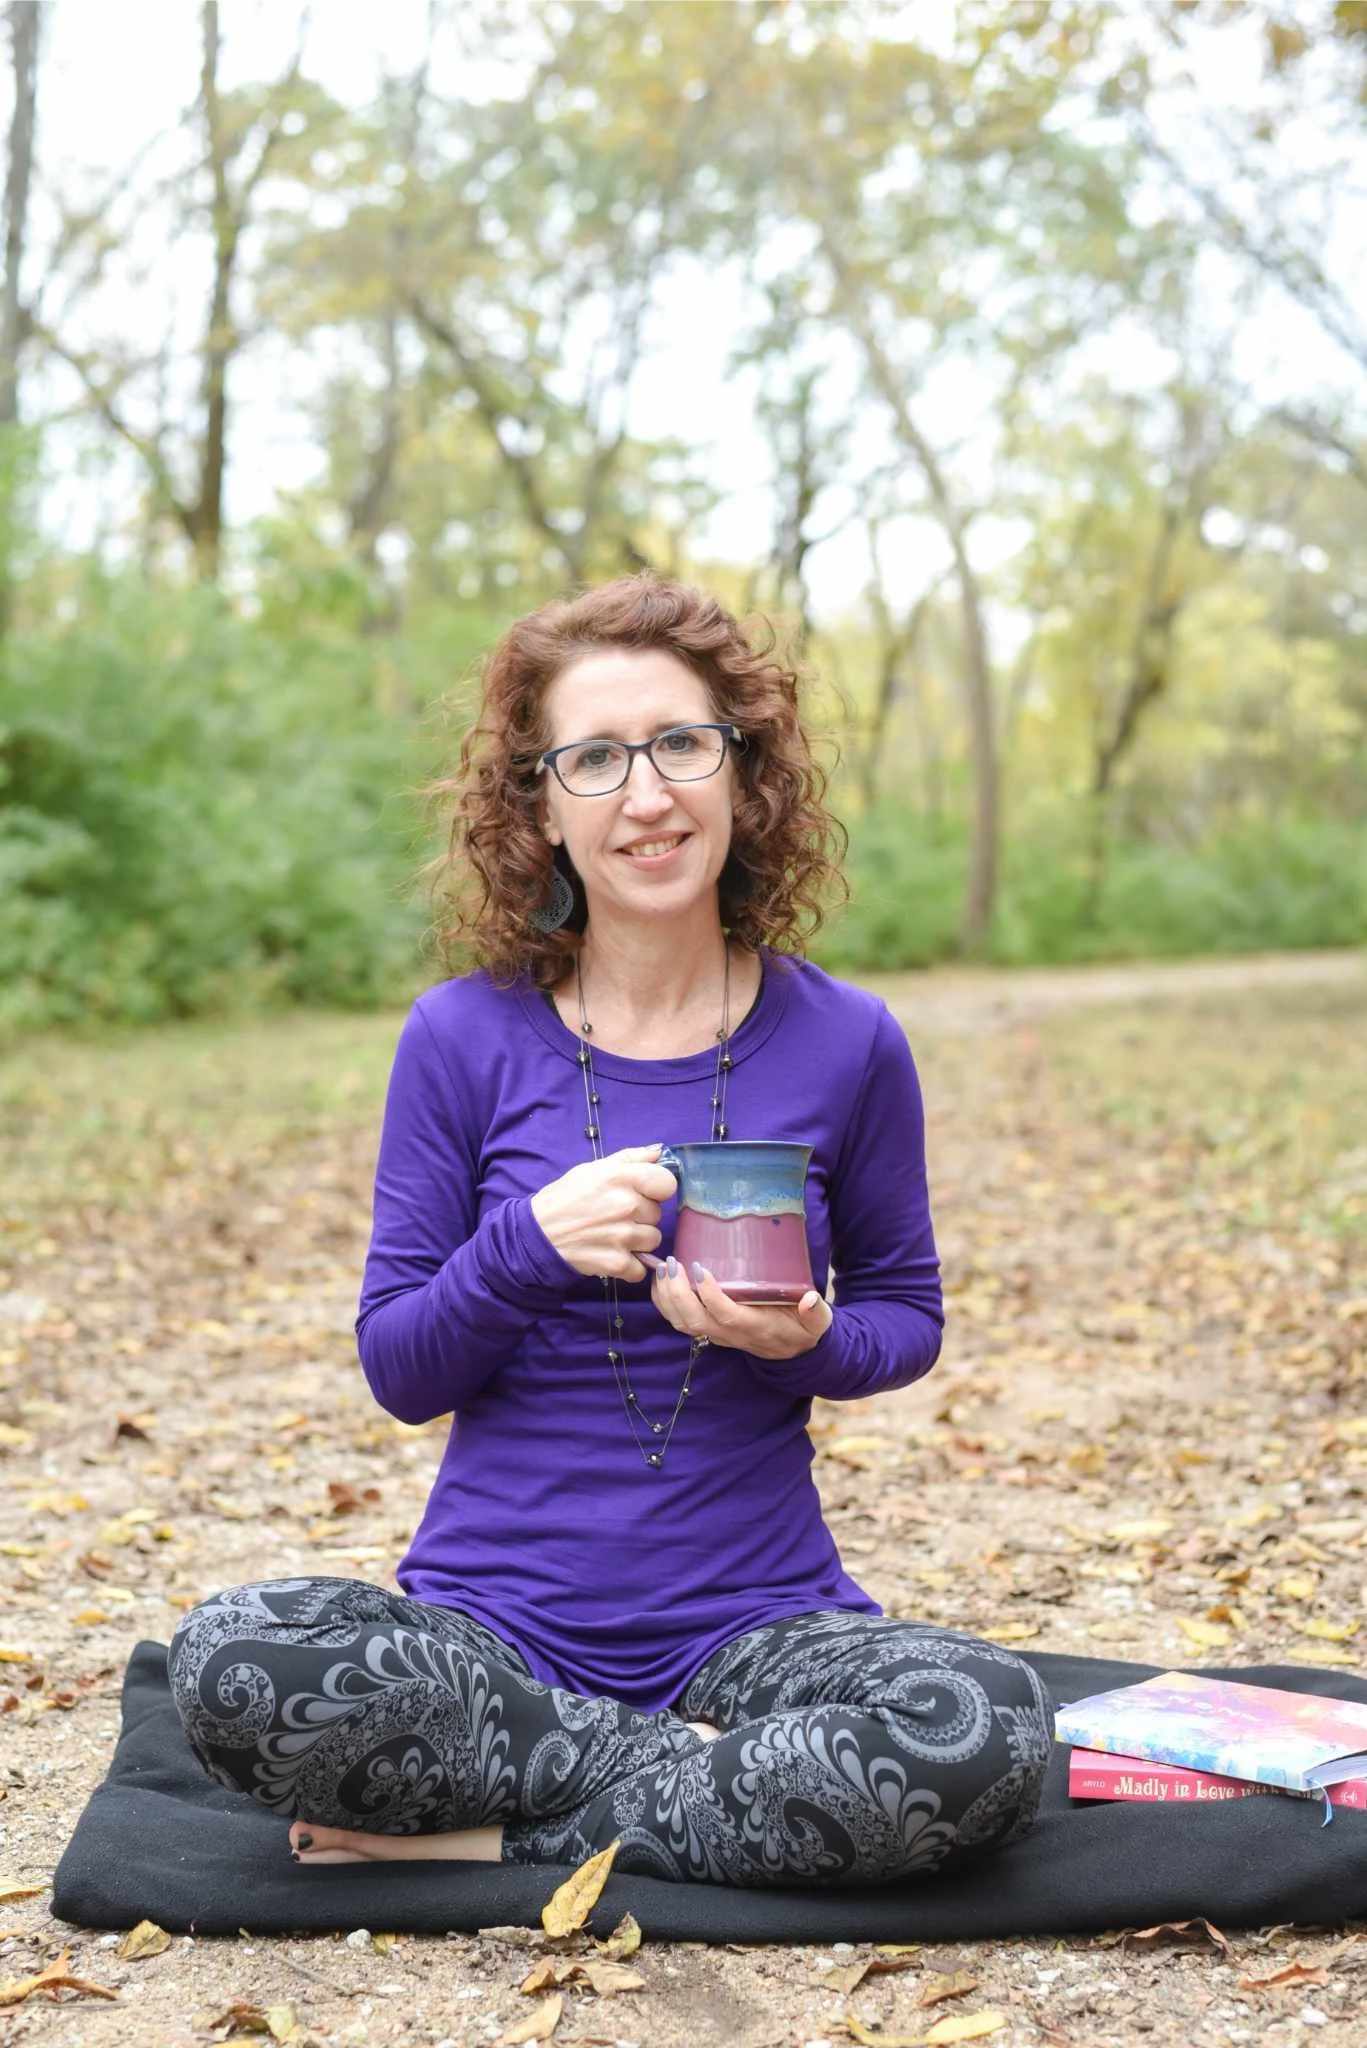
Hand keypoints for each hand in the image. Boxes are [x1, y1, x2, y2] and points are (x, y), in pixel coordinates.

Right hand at [530, 1144, 677, 1283]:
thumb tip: (659, 1151)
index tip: (644, 1192)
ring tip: (614, 1234)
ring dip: (638, 1240)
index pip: (667, 1184)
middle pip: (657, 1213)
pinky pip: (640, 1268)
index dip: (657, 1188)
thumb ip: (630, 1158)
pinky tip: (612, 1254)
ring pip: (652, 1240)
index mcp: (621, 1178)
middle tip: (616, 1215)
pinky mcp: (617, 1263)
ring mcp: (623, 1236)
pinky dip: (629, 1265)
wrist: (537, 1234)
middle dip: (642, 1215)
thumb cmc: (564, 1198)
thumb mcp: (593, 1169)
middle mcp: (626, 1206)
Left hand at [649, 1255, 833, 1359]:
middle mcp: (731, 1335)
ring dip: (667, 1298)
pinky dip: (665, 1302)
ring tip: (662, 1267)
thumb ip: (816, 1311)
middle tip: (673, 1262)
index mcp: (757, 1327)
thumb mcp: (818, 1321)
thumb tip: (810, 1299)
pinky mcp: (710, 1329)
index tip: (700, 1268)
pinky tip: (660, 1279)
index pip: (727, 1316)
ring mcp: (717, 1334)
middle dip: (678, 1293)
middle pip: (695, 1321)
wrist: (795, 1352)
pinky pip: (680, 1321)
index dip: (710, 1295)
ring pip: (683, 1323)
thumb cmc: (804, 1329)